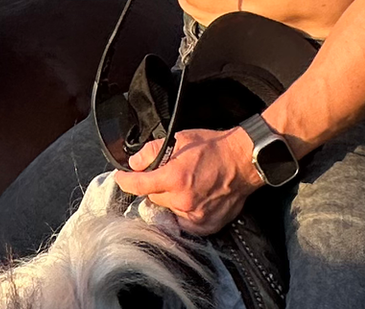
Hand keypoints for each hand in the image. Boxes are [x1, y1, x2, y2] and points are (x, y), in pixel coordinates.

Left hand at [111, 126, 264, 235]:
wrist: (243, 161)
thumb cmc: (214, 148)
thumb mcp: (180, 139)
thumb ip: (153, 151)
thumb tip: (135, 163)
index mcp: (174, 178)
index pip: (137, 186)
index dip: (125, 180)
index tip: (121, 178)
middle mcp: (182, 201)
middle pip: (153, 198)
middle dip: (156, 187)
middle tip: (169, 175)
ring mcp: (195, 216)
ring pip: (169, 211)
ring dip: (171, 200)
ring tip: (187, 185)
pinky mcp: (206, 226)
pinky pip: (184, 222)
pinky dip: (184, 212)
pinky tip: (194, 197)